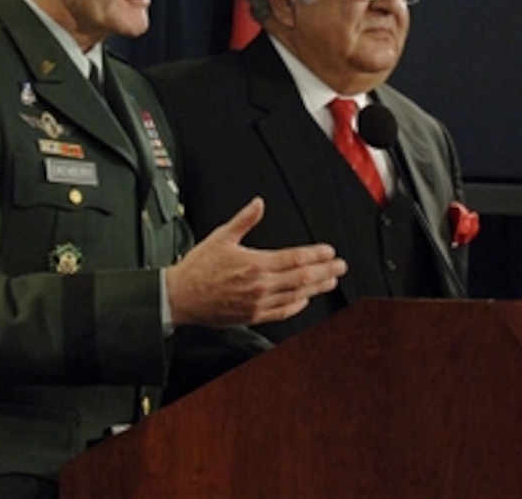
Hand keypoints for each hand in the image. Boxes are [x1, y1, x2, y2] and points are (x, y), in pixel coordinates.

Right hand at [166, 196, 347, 326]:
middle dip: (324, 271)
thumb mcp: (221, 236)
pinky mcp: (253, 316)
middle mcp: (260, 285)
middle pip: (302, 278)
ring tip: (330, 282)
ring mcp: (258, 303)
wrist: (181, 296)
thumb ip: (244, 220)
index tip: (329, 251)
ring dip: (316, 288)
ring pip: (296, 296)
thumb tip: (258, 204)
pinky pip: (282, 312)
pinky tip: (304, 301)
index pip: (295, 258)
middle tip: (340, 267)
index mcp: (255, 263)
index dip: (316, 255)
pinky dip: (296, 306)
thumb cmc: (198, 268)